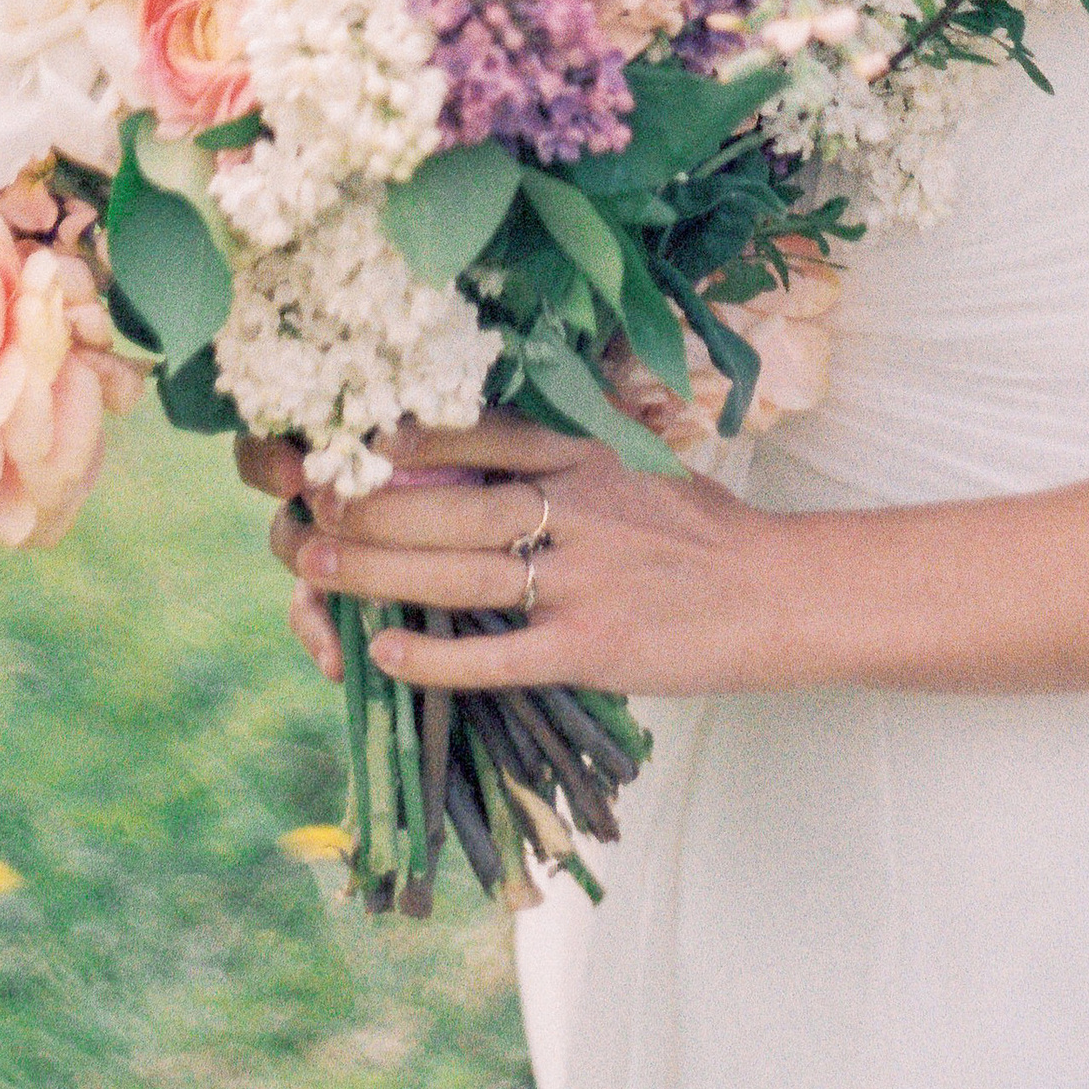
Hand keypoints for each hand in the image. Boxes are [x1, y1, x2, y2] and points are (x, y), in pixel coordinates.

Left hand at [235, 414, 774, 697]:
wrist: (779, 594)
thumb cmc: (700, 529)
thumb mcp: (638, 462)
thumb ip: (565, 449)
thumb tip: (481, 432)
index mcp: (588, 454)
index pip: (482, 432)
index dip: (408, 436)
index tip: (348, 433)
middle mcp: (580, 507)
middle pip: (454, 502)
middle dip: (372, 506)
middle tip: (309, 505)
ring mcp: (586, 580)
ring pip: (462, 571)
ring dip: (381, 570)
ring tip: (319, 566)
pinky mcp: (593, 647)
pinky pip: (499, 653)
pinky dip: (437, 656)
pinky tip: (385, 653)